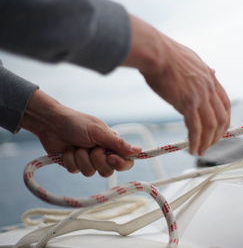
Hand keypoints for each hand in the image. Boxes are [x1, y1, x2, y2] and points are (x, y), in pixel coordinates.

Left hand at [21, 90, 140, 176]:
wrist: (51, 123)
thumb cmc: (77, 123)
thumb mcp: (99, 132)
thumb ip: (118, 143)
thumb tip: (139, 151)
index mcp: (112, 144)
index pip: (125, 162)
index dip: (120, 163)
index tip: (110, 157)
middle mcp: (102, 154)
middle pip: (108, 171)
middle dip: (97, 160)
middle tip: (91, 148)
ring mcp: (88, 160)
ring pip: (90, 172)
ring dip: (81, 158)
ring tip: (76, 146)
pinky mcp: (74, 165)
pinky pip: (76, 170)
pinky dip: (70, 159)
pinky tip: (67, 149)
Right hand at [124, 16, 230, 155]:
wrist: (155, 52)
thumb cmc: (166, 53)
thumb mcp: (192, 59)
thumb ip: (203, 69)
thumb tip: (212, 70)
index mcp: (210, 78)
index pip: (225, 103)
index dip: (224, 119)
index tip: (220, 129)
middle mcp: (208, 88)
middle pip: (221, 117)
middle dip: (218, 134)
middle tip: (210, 144)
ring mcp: (199, 96)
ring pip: (210, 126)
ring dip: (207, 142)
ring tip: (200, 151)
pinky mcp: (187, 103)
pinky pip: (195, 128)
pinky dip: (196, 141)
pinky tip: (192, 149)